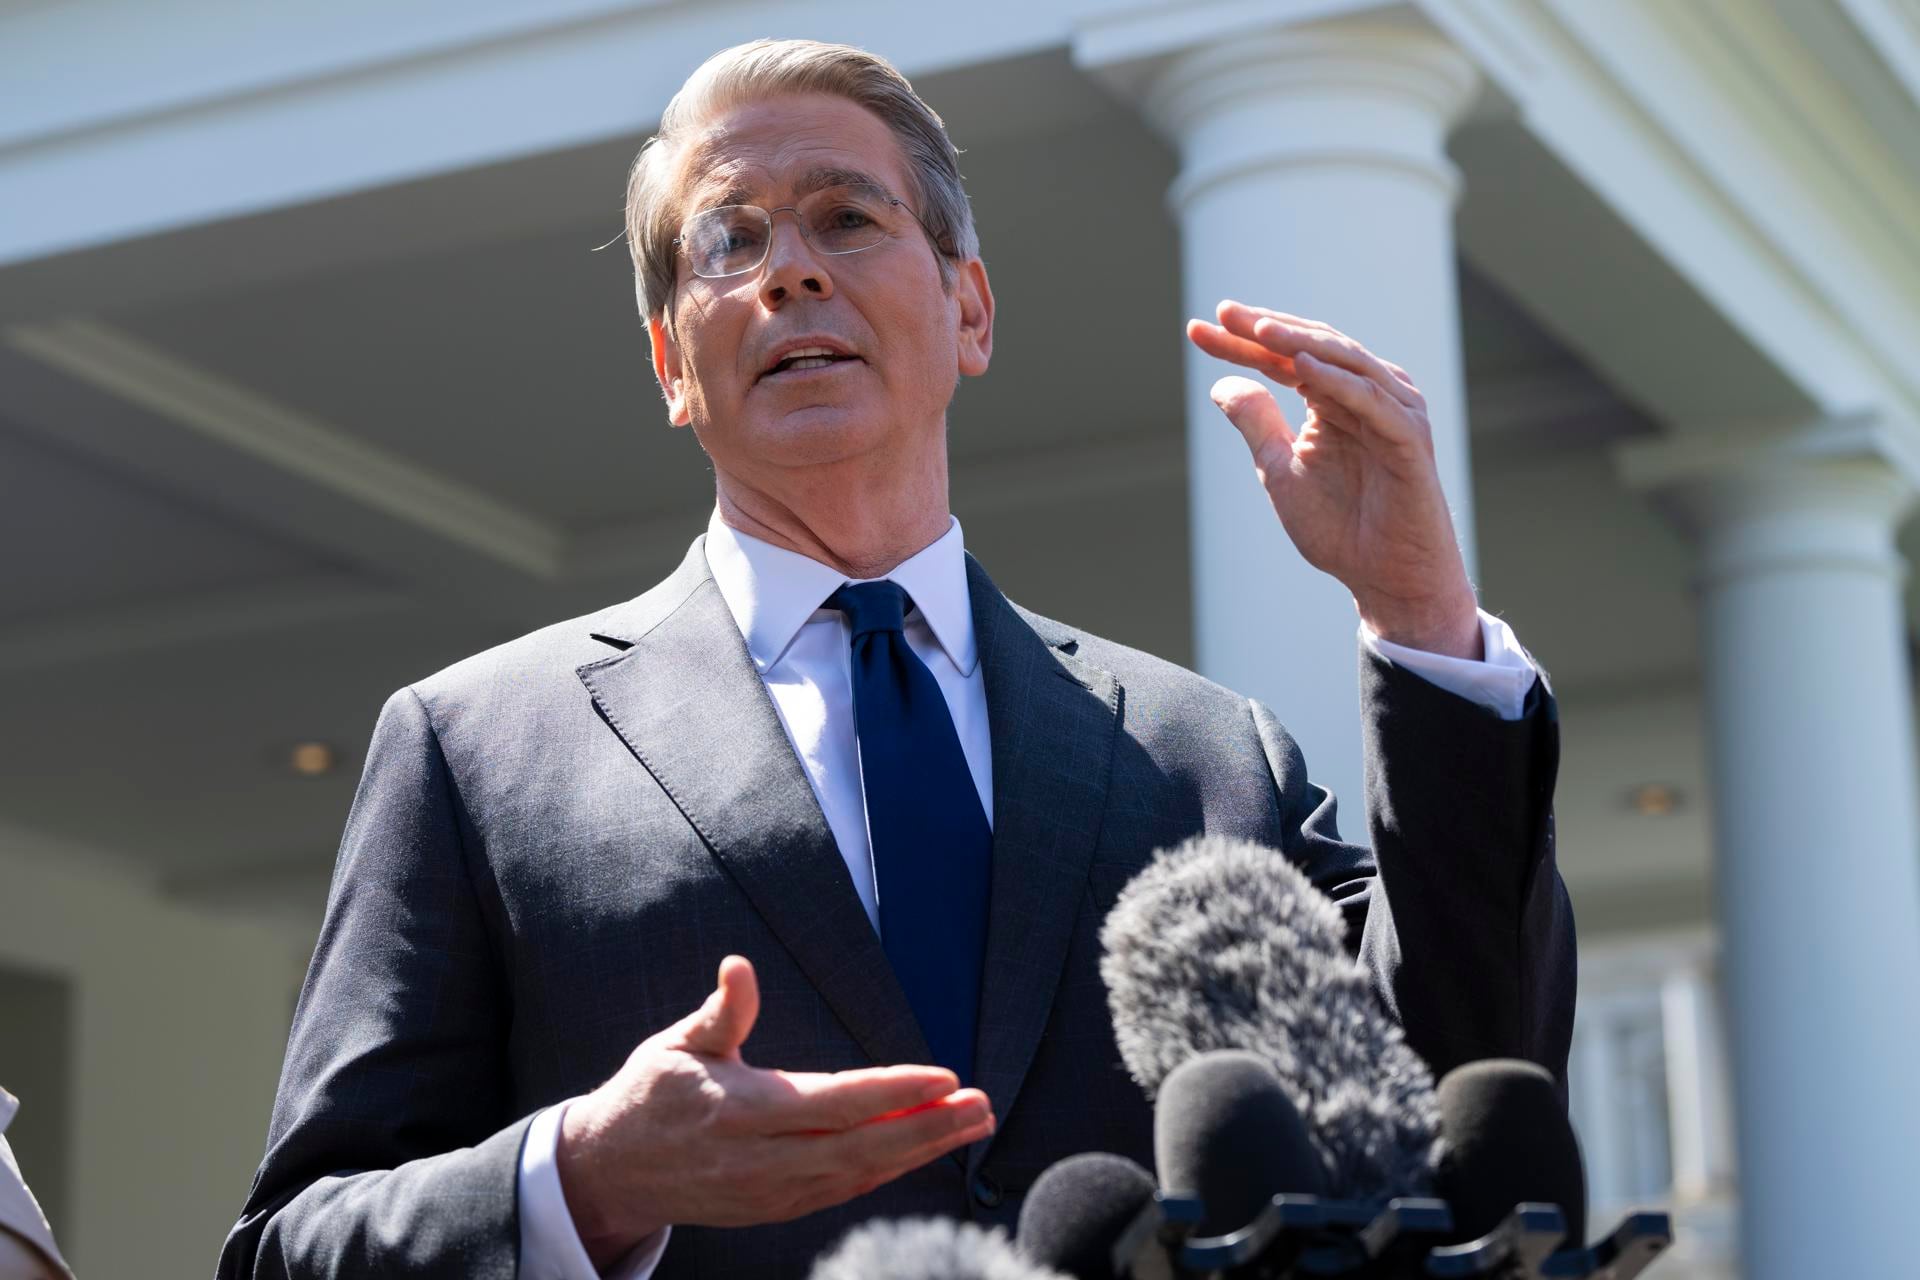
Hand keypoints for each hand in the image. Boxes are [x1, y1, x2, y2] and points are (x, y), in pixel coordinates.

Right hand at [556, 956, 993, 1267]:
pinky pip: (845, 1190)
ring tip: (972, 1123)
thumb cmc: (651, 1094)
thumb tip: (739, 966)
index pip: (833, 1103)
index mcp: (741, 1112)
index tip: (944, 1075)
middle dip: (928, 1128)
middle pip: (860, 1147)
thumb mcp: (676, 1044)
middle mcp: (762, 1160)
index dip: (892, 1092)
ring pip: (861, 1174)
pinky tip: (926, 1148)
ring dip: (921, 1150)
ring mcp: (771, 1192)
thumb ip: (721, 1011)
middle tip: (982, 1106)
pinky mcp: (777, 1208)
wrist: (612, 1171)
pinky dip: (890, 1170)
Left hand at [1186, 300, 1481, 659]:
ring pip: (1343, 361)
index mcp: (1335, 397)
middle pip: (1311, 347)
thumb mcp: (1280, 470)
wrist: (1386, 577)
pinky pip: (1371, 399)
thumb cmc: (1340, 527)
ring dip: (1301, 342)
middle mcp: (1368, 393)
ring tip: (1260, 329)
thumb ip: (1256, 423)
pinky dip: (1338, 379)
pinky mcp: (1409, 436)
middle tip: (1223, 313)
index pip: (1283, 358)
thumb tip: (1221, 383)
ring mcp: (1393, 410)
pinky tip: (1303, 365)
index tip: (1195, 330)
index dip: (1241, 342)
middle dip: (1266, 329)